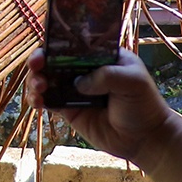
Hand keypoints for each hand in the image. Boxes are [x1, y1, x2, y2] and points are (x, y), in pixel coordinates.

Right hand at [25, 47, 177, 167]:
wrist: (146, 138)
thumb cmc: (144, 104)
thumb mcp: (133, 81)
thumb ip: (107, 76)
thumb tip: (78, 83)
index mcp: (100, 56)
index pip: (73, 43)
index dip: (56, 43)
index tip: (46, 50)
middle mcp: (85, 70)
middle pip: (54, 59)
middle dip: (39, 60)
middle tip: (36, 66)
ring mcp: (76, 90)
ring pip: (47, 80)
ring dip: (35, 80)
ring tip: (38, 88)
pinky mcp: (71, 111)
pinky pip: (49, 102)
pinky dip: (38, 100)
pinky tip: (38, 103)